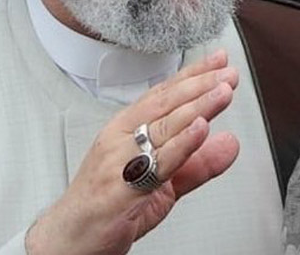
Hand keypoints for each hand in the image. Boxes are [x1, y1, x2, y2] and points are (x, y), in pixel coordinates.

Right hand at [25, 50, 238, 254]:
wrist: (70, 238)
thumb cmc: (108, 204)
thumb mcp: (162, 182)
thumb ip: (197, 162)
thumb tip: (229, 142)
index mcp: (127, 128)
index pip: (164, 94)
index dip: (192, 75)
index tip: (218, 62)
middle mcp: (122, 136)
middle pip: (166, 103)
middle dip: (200, 84)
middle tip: (228, 73)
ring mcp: (120, 159)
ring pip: (164, 126)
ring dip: (197, 106)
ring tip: (222, 91)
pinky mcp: (122, 187)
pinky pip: (156, 162)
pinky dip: (181, 144)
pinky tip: (200, 129)